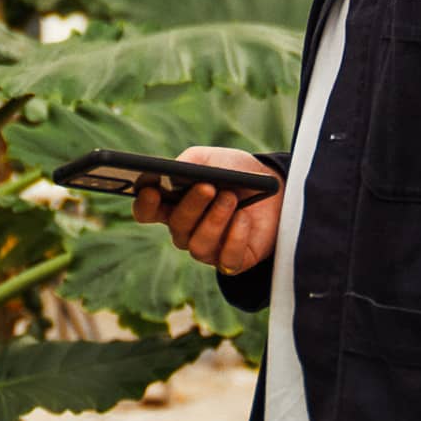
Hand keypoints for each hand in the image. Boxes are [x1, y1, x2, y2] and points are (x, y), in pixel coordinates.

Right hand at [130, 146, 280, 277]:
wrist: (276, 186)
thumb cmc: (237, 172)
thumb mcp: (213, 159)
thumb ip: (190, 162)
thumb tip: (173, 171)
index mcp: (173, 205)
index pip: (147, 212)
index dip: (145, 205)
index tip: (151, 191)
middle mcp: (186, 231)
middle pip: (177, 226)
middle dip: (192, 206)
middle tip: (208, 187)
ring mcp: (208, 249)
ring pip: (198, 245)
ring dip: (216, 220)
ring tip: (230, 198)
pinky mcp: (232, 261)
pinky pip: (226, 259)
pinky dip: (236, 237)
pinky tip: (243, 218)